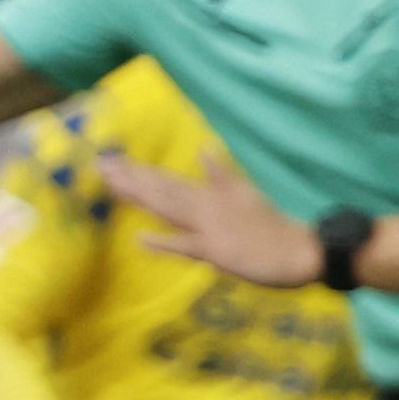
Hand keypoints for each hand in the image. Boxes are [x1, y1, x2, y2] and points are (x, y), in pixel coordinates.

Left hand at [98, 146, 320, 289]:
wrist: (298, 249)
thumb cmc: (270, 227)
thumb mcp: (244, 193)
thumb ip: (221, 175)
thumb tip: (205, 148)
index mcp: (210, 194)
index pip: (167, 180)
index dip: (139, 171)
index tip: (112, 161)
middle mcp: (205, 206)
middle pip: (161, 190)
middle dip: (130, 177)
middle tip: (100, 165)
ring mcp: (209, 227)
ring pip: (169, 208)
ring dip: (141, 196)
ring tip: (112, 183)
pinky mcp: (216, 251)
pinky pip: (187, 247)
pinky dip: (164, 242)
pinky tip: (140, 238)